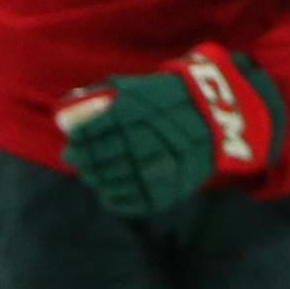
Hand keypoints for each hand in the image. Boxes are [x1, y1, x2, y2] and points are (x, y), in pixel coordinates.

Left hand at [58, 43, 282, 216]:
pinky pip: (134, 201)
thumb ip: (107, 97)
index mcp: (128, 116)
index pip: (88, 135)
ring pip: (111, 181)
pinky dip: (115, 200)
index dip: (76, 143)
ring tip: (90, 176)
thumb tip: (73, 109)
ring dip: (95, 179)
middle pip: (96, 160)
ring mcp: (155, 168)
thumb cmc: (170, 97)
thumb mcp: (137, 88)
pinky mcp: (168, 187)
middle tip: (73, 160)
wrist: (217, 115)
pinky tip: (107, 195)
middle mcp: (140, 143)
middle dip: (80, 161)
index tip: (71, 144)